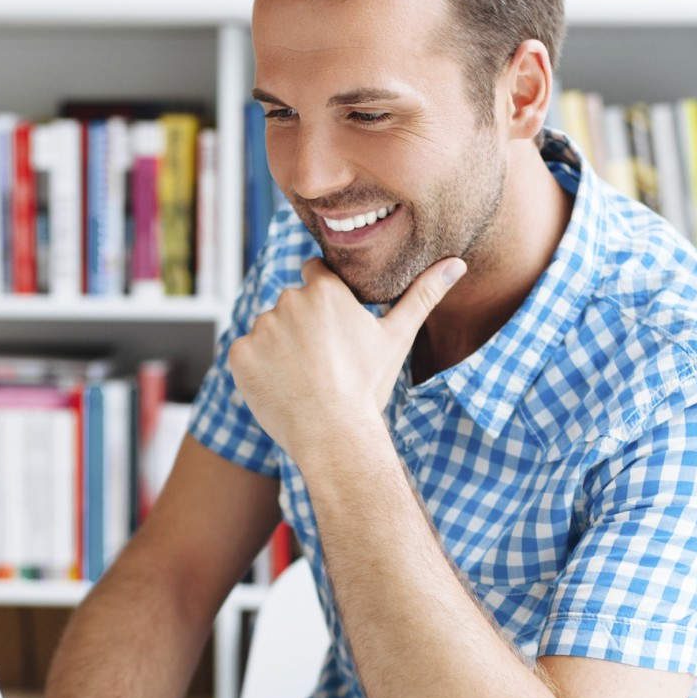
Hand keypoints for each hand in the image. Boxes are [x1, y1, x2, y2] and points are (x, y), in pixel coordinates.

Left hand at [227, 255, 466, 466]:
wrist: (333, 435)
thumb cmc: (367, 386)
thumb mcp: (396, 338)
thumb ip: (422, 295)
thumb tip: (456, 263)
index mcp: (323, 289)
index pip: (314, 272)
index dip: (322, 298)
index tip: (331, 324)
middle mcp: (287, 300)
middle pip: (290, 305)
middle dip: (301, 327)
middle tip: (323, 362)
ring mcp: (260, 327)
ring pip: (268, 330)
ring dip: (279, 348)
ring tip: (303, 379)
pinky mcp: (239, 354)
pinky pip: (246, 354)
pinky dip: (258, 369)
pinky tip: (281, 388)